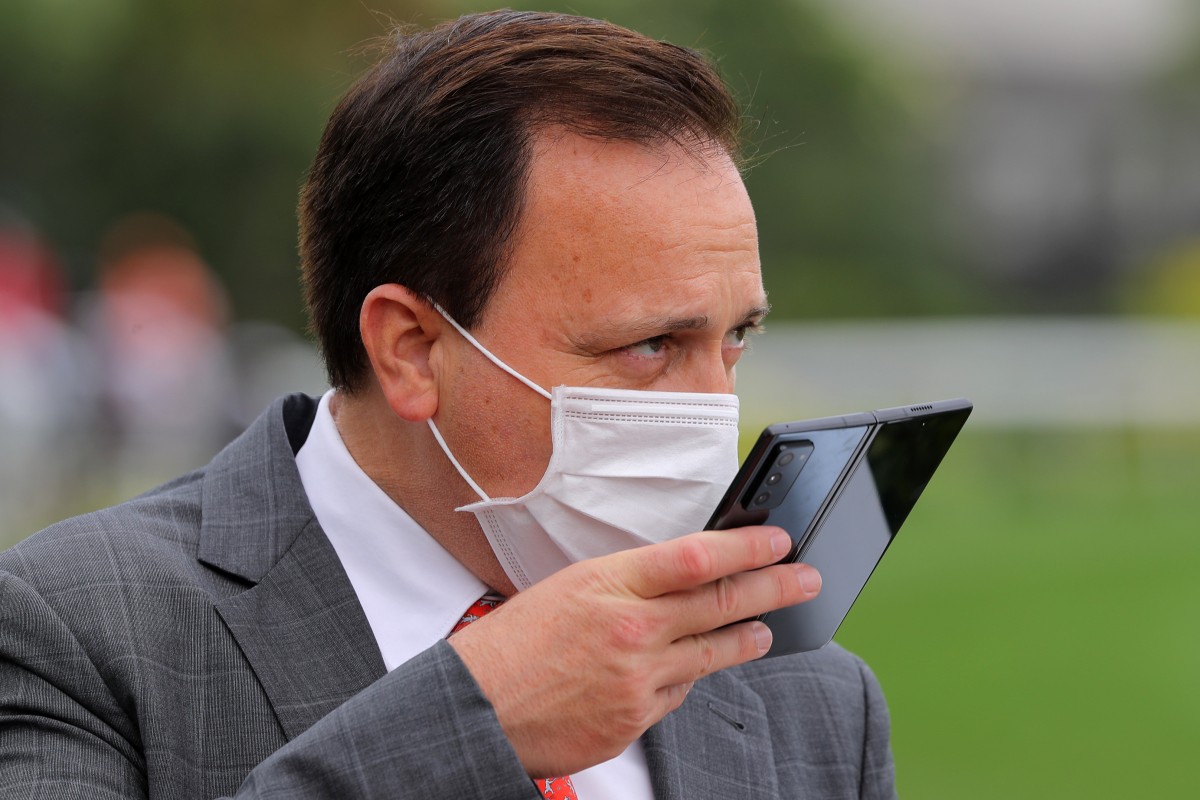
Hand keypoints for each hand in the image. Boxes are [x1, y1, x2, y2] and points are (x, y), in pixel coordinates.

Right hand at [447, 525, 820, 777]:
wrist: (478, 707)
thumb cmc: (513, 643)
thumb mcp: (570, 587)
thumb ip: (629, 582)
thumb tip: (683, 576)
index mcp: (611, 583)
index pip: (697, 557)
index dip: (747, 546)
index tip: (777, 540)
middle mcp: (633, 629)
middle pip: (721, 602)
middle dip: (774, 587)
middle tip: (806, 579)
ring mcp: (638, 678)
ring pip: (713, 653)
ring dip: (748, 637)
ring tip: (767, 629)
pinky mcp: (636, 719)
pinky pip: (679, 693)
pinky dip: (688, 677)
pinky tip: (691, 668)